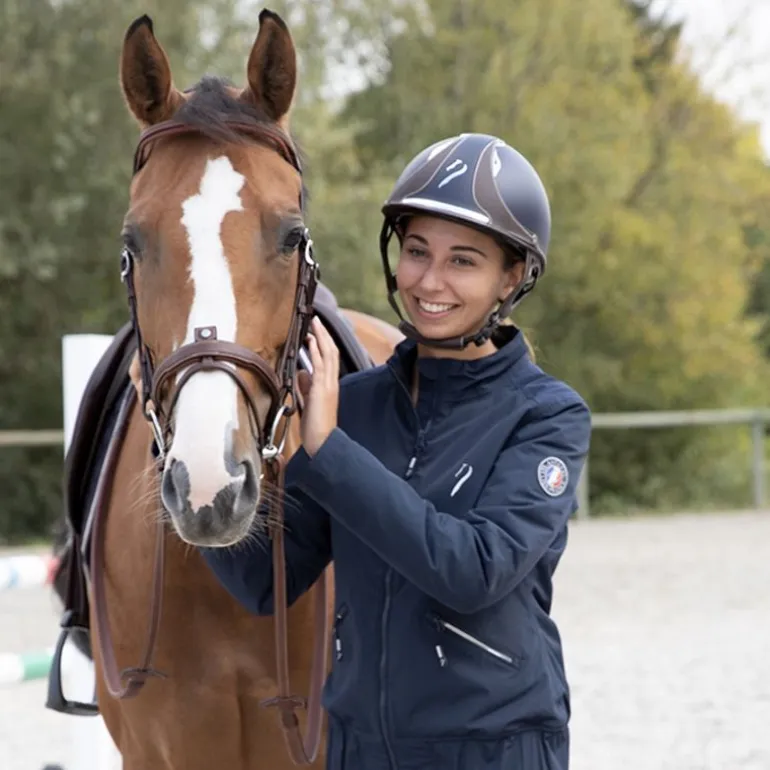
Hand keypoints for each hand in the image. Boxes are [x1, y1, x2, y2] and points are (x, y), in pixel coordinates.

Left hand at [296, 317, 339, 455]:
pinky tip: (311, 340)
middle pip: (331, 352)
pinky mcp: (322, 389)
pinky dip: (316, 351)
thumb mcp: (308, 402)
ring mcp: (328, 385)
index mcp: (329, 386)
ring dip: (321, 337)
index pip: (330, 359)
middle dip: (324, 335)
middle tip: (316, 320)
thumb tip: (302, 373)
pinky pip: (321, 365)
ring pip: (328, 354)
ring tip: (315, 323)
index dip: (324, 344)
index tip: (316, 332)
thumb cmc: (316, 427)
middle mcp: (332, 382)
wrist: (323, 442)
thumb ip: (307, 386)